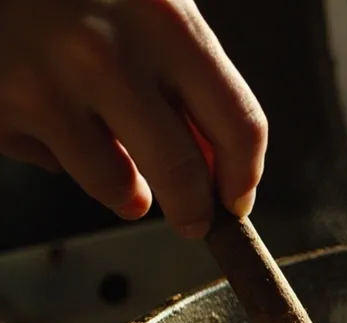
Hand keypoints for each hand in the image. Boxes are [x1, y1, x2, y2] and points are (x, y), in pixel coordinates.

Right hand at [0, 0, 266, 238]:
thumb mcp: (149, 6)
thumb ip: (187, 73)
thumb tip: (217, 162)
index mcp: (164, 20)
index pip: (236, 122)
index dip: (245, 175)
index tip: (238, 199)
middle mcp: (105, 54)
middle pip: (180, 171)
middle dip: (194, 210)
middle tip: (194, 221)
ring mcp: (44, 84)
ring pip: (115, 185)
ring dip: (126, 192)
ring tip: (121, 170)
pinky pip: (49, 162)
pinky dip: (60, 153)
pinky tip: (51, 112)